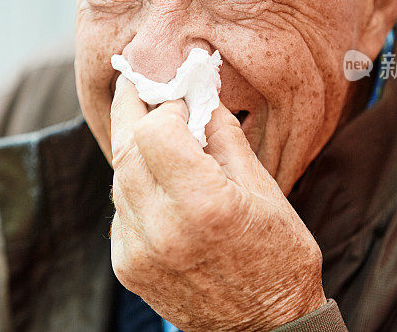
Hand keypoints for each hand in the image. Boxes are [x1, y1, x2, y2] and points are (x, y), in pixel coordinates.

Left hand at [110, 76, 325, 331]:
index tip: (179, 97)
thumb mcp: (264, 190)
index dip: (165, 104)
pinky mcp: (127, 267)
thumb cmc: (278, 258)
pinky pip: (121, 209)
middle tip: (143, 89)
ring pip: (118, 177)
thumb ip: (223, 137)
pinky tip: (159, 183)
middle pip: (126, 148)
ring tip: (158, 136)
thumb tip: (198, 94)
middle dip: (134, 112)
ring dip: (134, 149)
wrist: (265, 331)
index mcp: (205, 206)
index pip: (155, 130)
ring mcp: (139, 252)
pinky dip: (134, 187)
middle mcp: (164, 230)